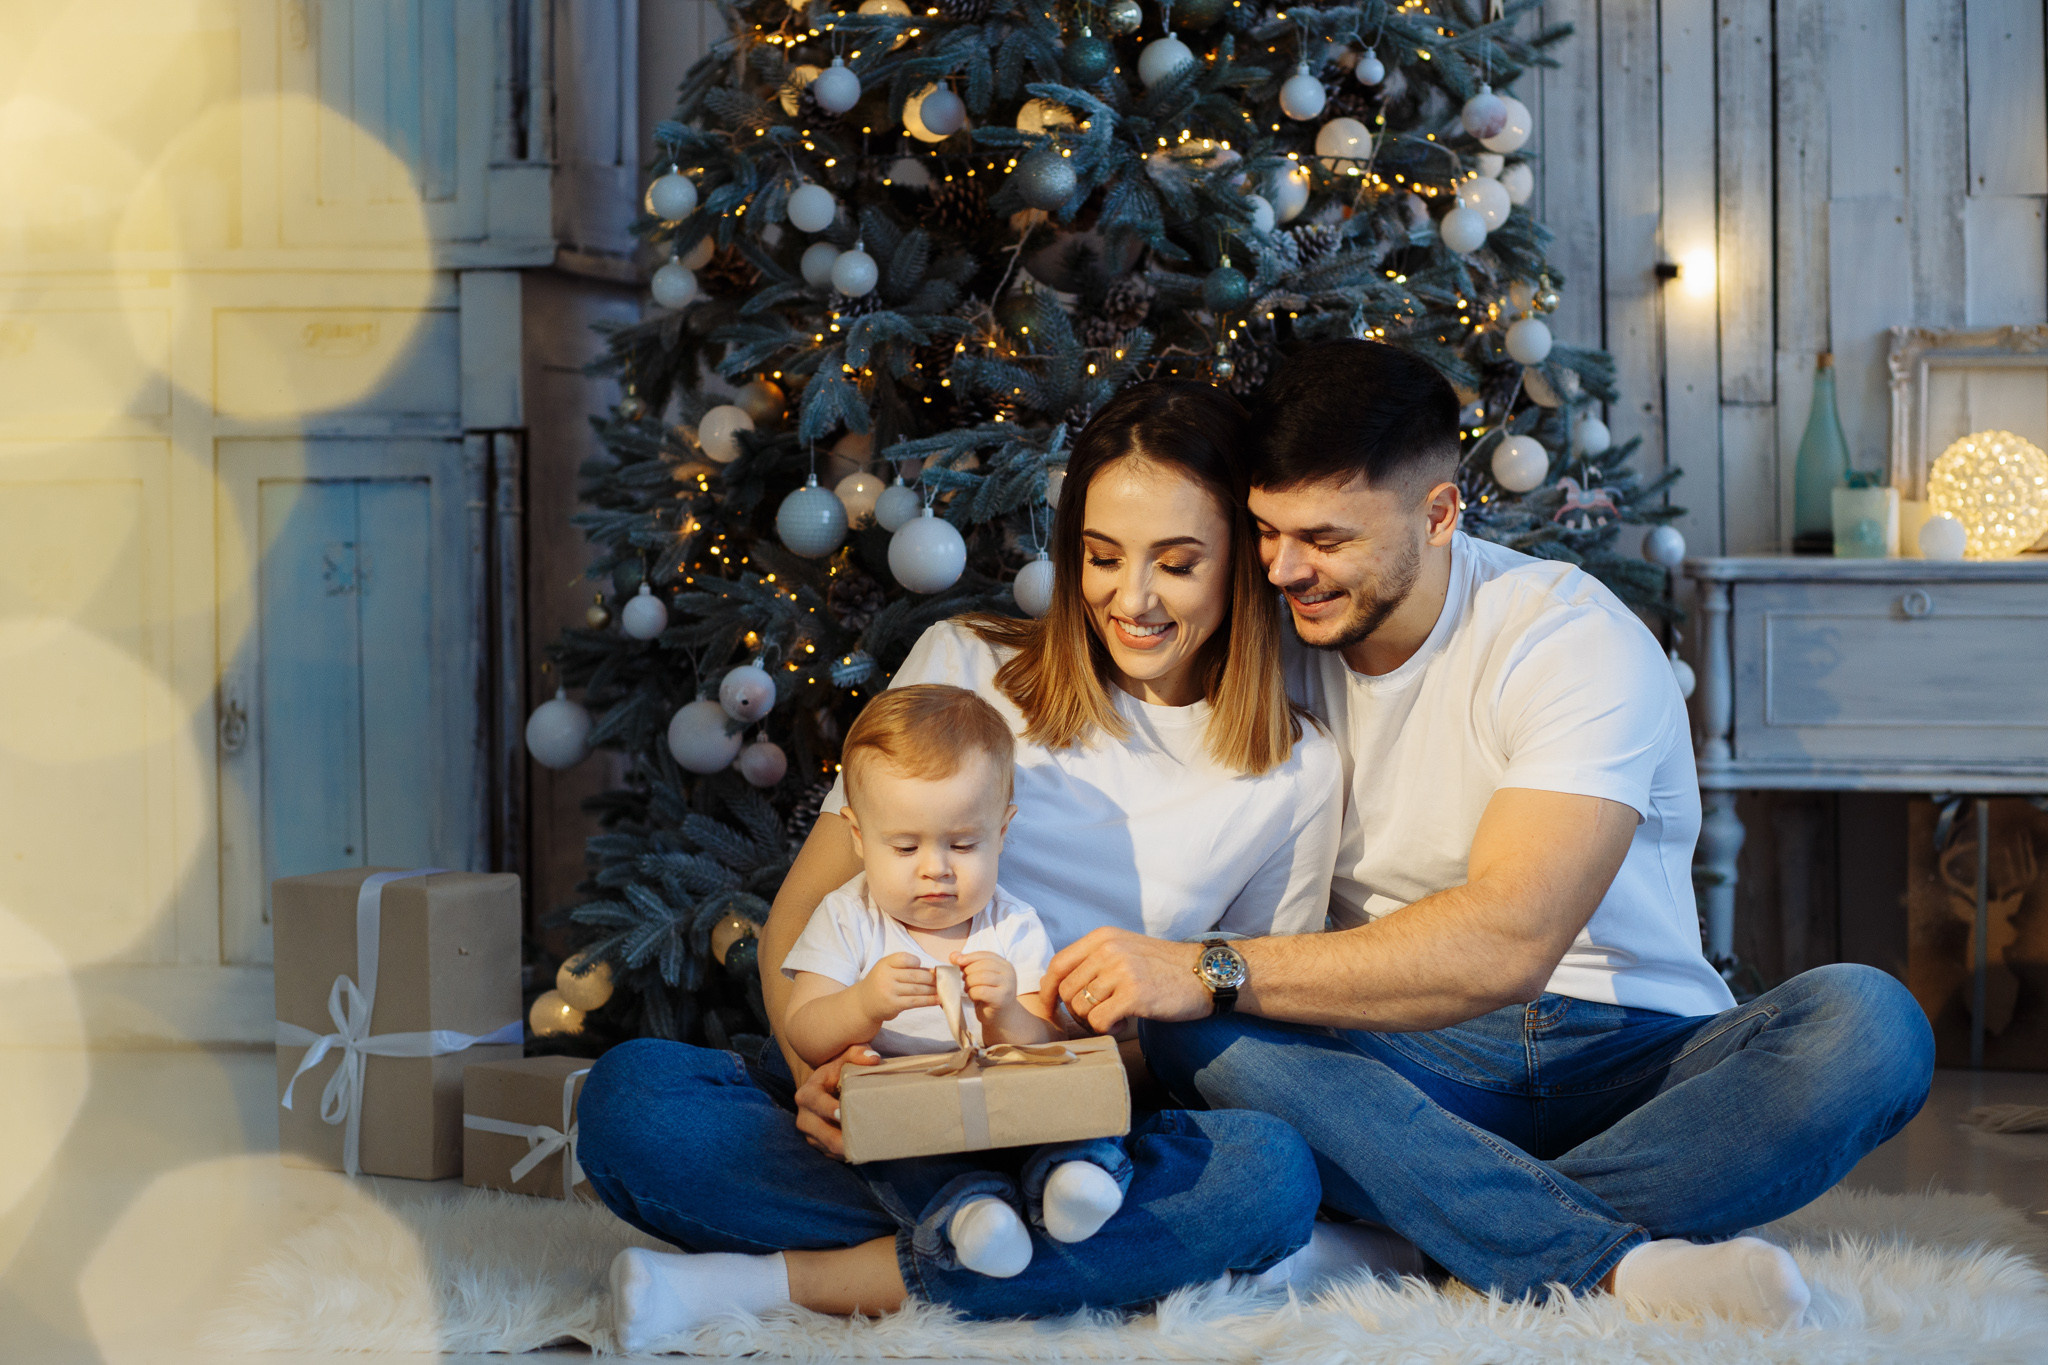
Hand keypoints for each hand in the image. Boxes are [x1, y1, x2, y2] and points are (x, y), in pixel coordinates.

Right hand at [793, 1042, 880, 1159]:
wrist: (825, 1088)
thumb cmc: (838, 1071)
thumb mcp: (844, 1059)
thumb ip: (857, 1053)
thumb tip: (873, 1059)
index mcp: (807, 1094)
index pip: (816, 1102)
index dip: (828, 1109)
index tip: (842, 1114)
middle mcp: (804, 1116)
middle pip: (822, 1133)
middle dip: (840, 1139)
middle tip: (861, 1141)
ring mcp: (811, 1134)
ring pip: (829, 1148)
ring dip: (847, 1149)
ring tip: (868, 1147)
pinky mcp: (819, 1146)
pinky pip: (834, 1155)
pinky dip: (849, 1154)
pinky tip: (866, 1150)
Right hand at [855, 952, 936, 1022]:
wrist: (864, 1003)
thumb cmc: (881, 983)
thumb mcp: (887, 969)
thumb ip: (906, 967)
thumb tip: (933, 972)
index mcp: (885, 964)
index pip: (905, 959)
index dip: (917, 963)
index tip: (924, 968)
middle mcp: (885, 976)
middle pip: (914, 975)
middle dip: (931, 978)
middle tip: (942, 979)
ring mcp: (889, 991)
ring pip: (917, 989)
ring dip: (932, 990)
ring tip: (942, 989)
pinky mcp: (894, 1005)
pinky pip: (915, 1001)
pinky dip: (929, 1000)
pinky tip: (938, 999)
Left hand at [951, 950, 1019, 1017]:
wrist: (1001, 1017)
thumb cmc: (988, 995)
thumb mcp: (979, 977)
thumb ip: (968, 964)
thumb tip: (953, 955)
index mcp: (1004, 965)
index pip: (986, 955)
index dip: (970, 957)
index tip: (957, 961)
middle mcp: (1009, 973)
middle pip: (983, 965)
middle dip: (968, 971)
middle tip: (963, 980)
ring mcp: (1007, 986)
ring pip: (982, 977)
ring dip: (969, 983)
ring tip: (967, 988)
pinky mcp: (1001, 999)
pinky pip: (981, 991)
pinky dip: (972, 993)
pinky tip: (972, 996)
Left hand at [1041, 928, 1210, 1033]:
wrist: (1205, 974)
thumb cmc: (1164, 968)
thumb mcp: (1126, 949)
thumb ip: (1095, 961)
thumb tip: (1059, 988)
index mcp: (1102, 937)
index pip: (1058, 965)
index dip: (1047, 991)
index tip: (1051, 1009)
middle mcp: (1108, 949)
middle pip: (1066, 991)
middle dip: (1075, 1013)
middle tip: (1098, 1018)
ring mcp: (1121, 970)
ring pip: (1080, 1008)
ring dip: (1094, 1022)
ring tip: (1116, 1018)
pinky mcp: (1134, 994)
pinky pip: (1099, 1021)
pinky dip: (1108, 1029)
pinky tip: (1125, 1023)